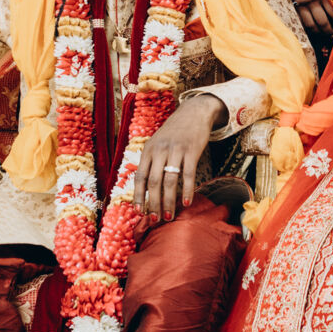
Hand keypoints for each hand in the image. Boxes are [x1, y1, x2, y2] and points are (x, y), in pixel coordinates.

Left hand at [134, 94, 222, 221]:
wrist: (193, 112)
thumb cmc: (173, 133)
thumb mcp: (157, 143)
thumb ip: (150, 162)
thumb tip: (144, 189)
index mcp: (148, 150)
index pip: (140, 176)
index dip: (139, 196)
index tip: (140, 212)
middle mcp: (159, 150)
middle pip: (153, 181)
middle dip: (154, 203)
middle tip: (156, 219)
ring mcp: (175, 150)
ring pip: (169, 180)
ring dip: (169, 201)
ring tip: (170, 216)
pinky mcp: (191, 150)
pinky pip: (188, 174)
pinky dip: (187, 190)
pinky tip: (186, 202)